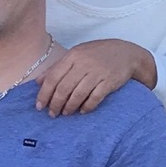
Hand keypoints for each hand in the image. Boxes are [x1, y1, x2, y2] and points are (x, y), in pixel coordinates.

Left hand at [35, 40, 154, 116]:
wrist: (127, 53)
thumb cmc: (97, 54)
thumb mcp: (76, 55)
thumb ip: (57, 67)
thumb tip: (38, 82)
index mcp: (73, 56)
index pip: (53, 78)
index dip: (44, 94)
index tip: (40, 106)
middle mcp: (84, 64)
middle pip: (64, 88)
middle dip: (55, 104)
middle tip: (52, 114)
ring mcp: (97, 73)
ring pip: (78, 94)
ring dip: (69, 107)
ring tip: (65, 113)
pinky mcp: (109, 82)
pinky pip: (95, 98)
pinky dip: (87, 106)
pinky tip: (83, 111)